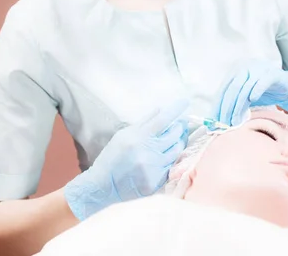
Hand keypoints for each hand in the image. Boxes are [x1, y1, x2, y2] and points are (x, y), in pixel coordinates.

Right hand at [64, 99, 188, 220]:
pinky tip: (169, 155)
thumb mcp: (123, 135)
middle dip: (180, 127)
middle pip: (174, 135)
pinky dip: (171, 159)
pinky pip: (171, 167)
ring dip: (179, 143)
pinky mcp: (155, 182)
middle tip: (182, 123)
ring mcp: (153, 169)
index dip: (175, 109)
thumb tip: (161, 110)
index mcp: (138, 138)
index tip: (185, 101)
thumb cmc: (112, 158)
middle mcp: (147, 153)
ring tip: (177, 138)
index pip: (162, 120)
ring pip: (176, 151)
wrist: (102, 187)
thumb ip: (144, 123)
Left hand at [214, 60, 287, 125]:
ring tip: (235, 121)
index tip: (214, 121)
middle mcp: (247, 68)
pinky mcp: (274, 74)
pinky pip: (263, 81)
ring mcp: (260, 69)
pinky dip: (256, 90)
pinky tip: (252, 100)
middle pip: (232, 89)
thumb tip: (217, 121)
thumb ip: (234, 105)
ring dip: (238, 106)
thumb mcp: (247, 98)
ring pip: (245, 87)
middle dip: (226, 108)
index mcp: (237, 72)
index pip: (224, 89)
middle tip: (224, 124)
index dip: (218, 106)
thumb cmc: (266, 93)